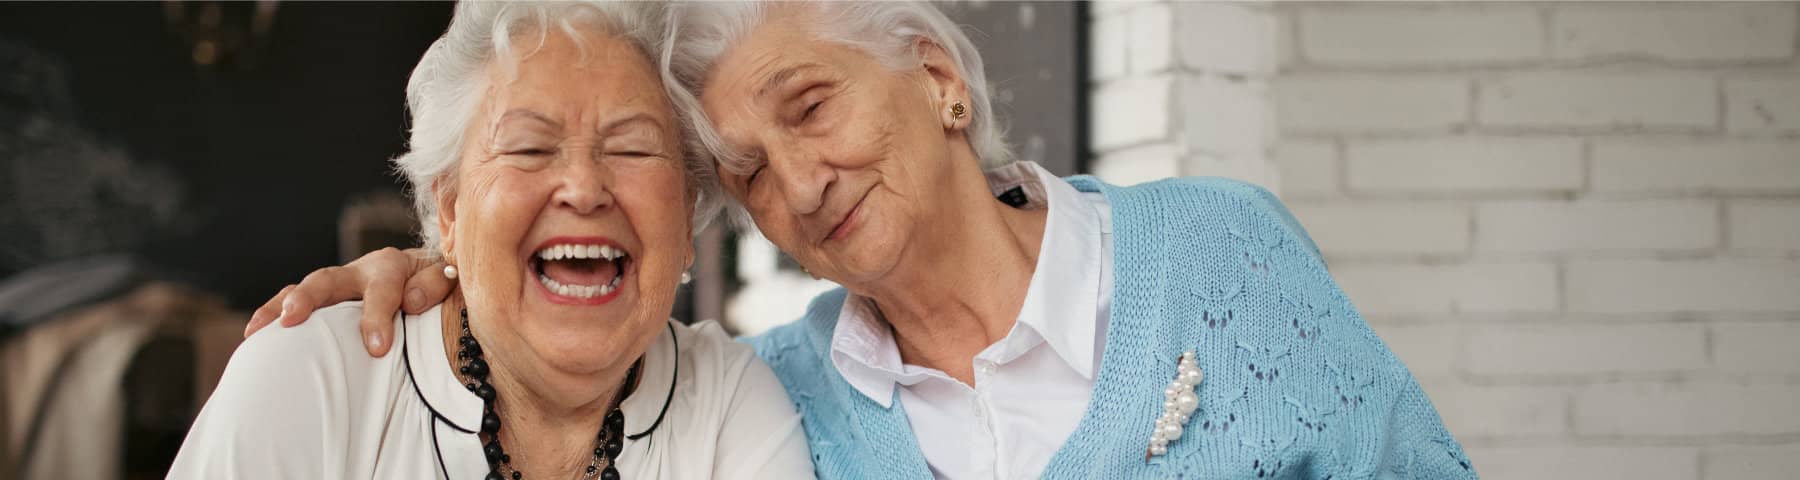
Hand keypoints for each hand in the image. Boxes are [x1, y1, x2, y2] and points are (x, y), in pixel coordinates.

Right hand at [243, 247, 452, 356]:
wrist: (430, 278)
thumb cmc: (438, 287)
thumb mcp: (447, 280)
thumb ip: (435, 285)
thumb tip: (410, 302)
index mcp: (393, 266)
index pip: (383, 289)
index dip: (377, 316)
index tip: (376, 348)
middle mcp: (359, 271)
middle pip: (329, 279)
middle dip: (310, 298)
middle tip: (293, 319)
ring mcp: (338, 286)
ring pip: (305, 290)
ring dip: (282, 306)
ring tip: (261, 328)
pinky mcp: (325, 301)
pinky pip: (293, 303)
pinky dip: (272, 315)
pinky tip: (254, 335)